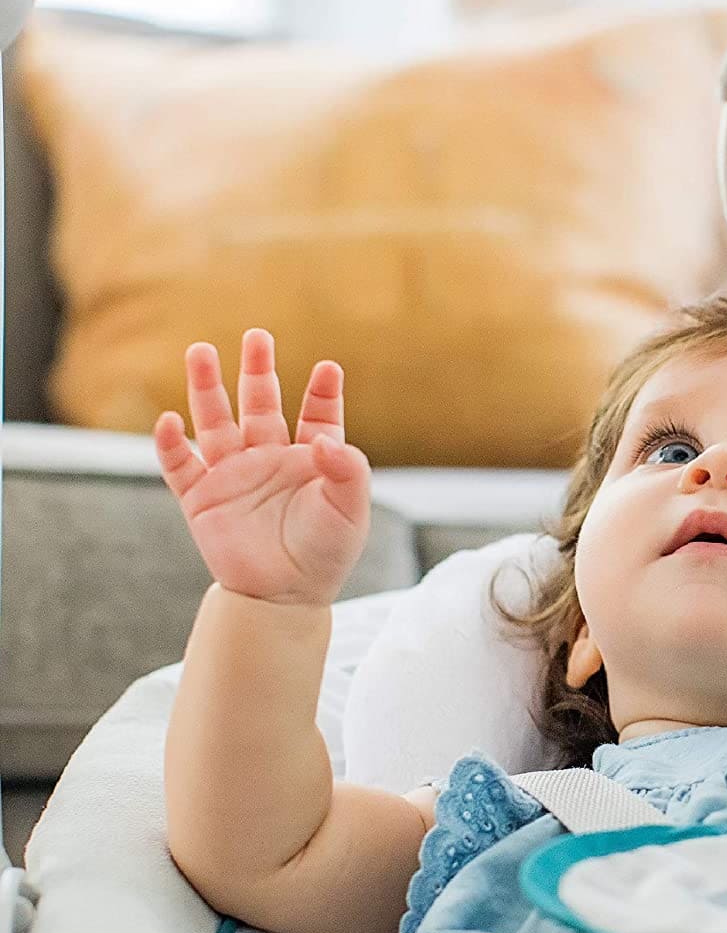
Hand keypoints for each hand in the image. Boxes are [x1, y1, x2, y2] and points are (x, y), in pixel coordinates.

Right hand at [153, 329, 369, 606]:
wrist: (284, 597)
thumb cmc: (325, 552)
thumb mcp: (350, 510)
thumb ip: (348, 470)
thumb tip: (325, 439)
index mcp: (310, 460)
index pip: (316, 415)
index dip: (322, 392)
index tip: (329, 369)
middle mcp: (270, 459)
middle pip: (260, 404)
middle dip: (258, 370)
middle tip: (257, 336)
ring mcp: (234, 475)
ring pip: (216, 421)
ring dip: (207, 388)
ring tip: (201, 351)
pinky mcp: (202, 498)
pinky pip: (180, 464)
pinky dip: (171, 443)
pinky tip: (170, 420)